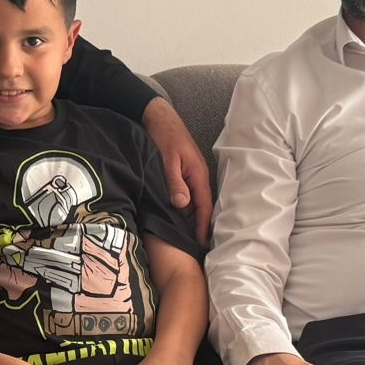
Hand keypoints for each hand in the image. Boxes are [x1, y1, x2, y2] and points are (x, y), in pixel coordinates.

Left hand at [143, 98, 213, 241]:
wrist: (159, 118)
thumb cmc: (164, 137)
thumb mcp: (167, 161)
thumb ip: (175, 183)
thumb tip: (182, 205)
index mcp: (198, 175)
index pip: (204, 206)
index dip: (203, 226)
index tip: (200, 243)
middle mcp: (199, 177)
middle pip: (202, 207)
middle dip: (200, 226)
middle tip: (194, 247)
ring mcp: (192, 175)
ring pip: (194, 202)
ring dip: (192, 218)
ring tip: (186, 238)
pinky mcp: (184, 174)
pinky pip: (188, 195)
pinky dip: (185, 207)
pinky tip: (177, 217)